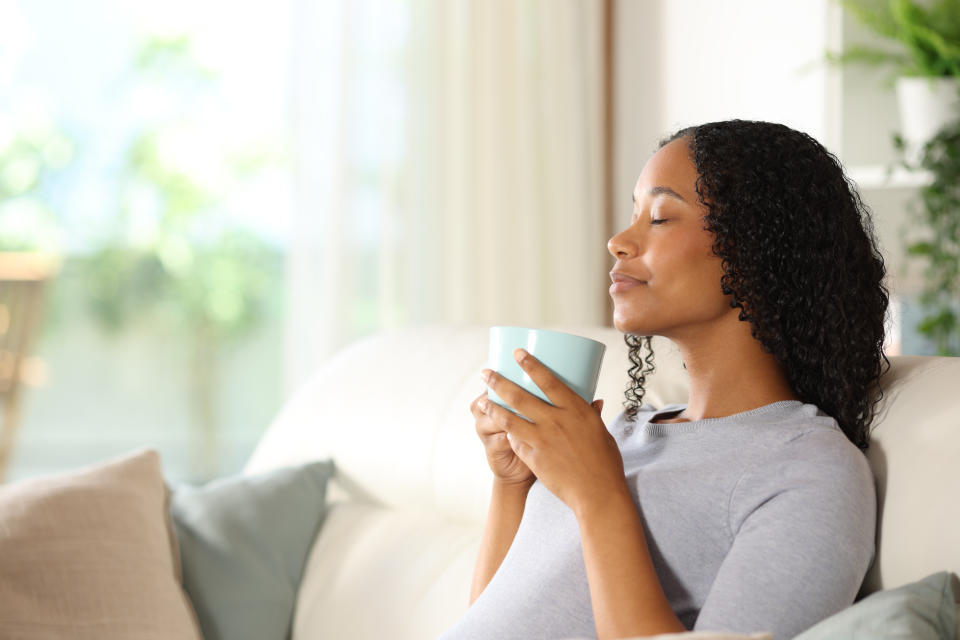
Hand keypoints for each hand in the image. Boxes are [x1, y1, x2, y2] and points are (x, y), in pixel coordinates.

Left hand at [476, 348, 625, 516]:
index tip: (517, 353)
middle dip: (499, 382)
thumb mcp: (602, 431)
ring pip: (510, 419)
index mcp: (576, 410)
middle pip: (520, 396)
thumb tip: (595, 401)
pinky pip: (516, 442)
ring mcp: (542, 440)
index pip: (549, 380)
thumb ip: (592, 414)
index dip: (531, 364)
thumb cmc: (605, 462)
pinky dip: (509, 435)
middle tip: (485, 372)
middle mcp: (556, 421)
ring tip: (482, 400)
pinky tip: (501, 430)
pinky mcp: (534, 458)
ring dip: (493, 407)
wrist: (598, 494)